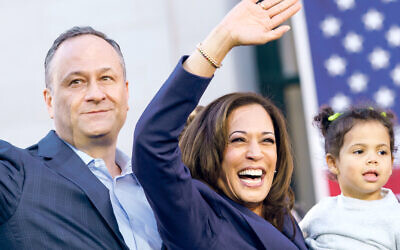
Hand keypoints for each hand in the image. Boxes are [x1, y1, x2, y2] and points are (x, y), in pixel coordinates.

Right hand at [183, 0, 300, 76]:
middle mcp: (262, 18)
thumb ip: (276, 34)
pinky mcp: (247, 4)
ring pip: (270, 1)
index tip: (300, 5)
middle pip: (278, 8)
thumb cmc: (244, 38)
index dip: (291, 11)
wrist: (228, 33)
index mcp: (266, 26)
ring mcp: (255, 10)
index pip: (281, 17)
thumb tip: (289, 28)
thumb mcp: (262, 38)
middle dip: (288, 2)